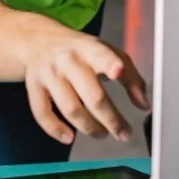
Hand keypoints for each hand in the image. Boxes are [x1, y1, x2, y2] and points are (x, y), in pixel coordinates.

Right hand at [21, 30, 150, 144]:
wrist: (39, 41)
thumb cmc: (80, 50)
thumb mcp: (107, 52)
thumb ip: (130, 76)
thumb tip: (144, 104)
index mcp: (89, 47)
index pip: (101, 55)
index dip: (110, 64)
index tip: (118, 72)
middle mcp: (68, 60)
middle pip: (92, 95)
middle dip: (111, 119)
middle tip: (124, 133)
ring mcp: (49, 74)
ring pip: (71, 109)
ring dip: (90, 127)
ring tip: (102, 133)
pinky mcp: (34, 87)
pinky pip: (42, 114)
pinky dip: (56, 129)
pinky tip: (69, 137)